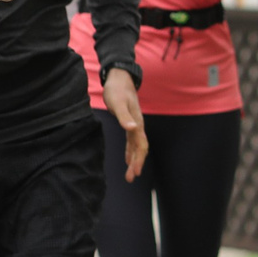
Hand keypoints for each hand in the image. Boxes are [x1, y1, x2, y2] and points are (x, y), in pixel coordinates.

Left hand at [103, 67, 148, 181]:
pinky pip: (131, 141)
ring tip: (130, 175)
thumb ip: (124, 116)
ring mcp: (134, 124)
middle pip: (140, 148)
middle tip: (131, 178)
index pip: (140, 145)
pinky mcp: (129, 122)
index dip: (138, 159)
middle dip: (137, 164)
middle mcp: (137, 126)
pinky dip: (130, 151)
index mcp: (137, 123)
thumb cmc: (117, 90)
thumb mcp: (117, 103)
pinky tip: (127, 159)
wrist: (120, 78)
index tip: (135, 172)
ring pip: (136, 146)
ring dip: (134, 160)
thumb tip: (132, 128)